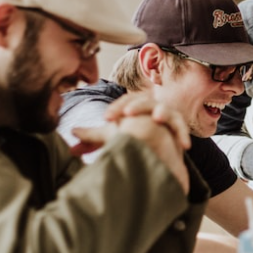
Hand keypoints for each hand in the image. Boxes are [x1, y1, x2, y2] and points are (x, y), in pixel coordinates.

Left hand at [71, 93, 189, 193]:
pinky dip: (182, 134)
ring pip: (165, 110)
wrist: (156, 152)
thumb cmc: (133, 139)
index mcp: (134, 106)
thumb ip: (93, 137)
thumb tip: (70, 137)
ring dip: (162, 112)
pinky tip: (182, 144)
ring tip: (156, 118)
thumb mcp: (112, 138)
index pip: (125, 101)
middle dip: (136, 106)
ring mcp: (166, 116)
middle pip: (144, 101)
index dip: (117, 108)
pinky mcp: (178, 129)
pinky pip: (181, 129)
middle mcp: (150, 107)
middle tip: (126, 115)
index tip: (106, 119)